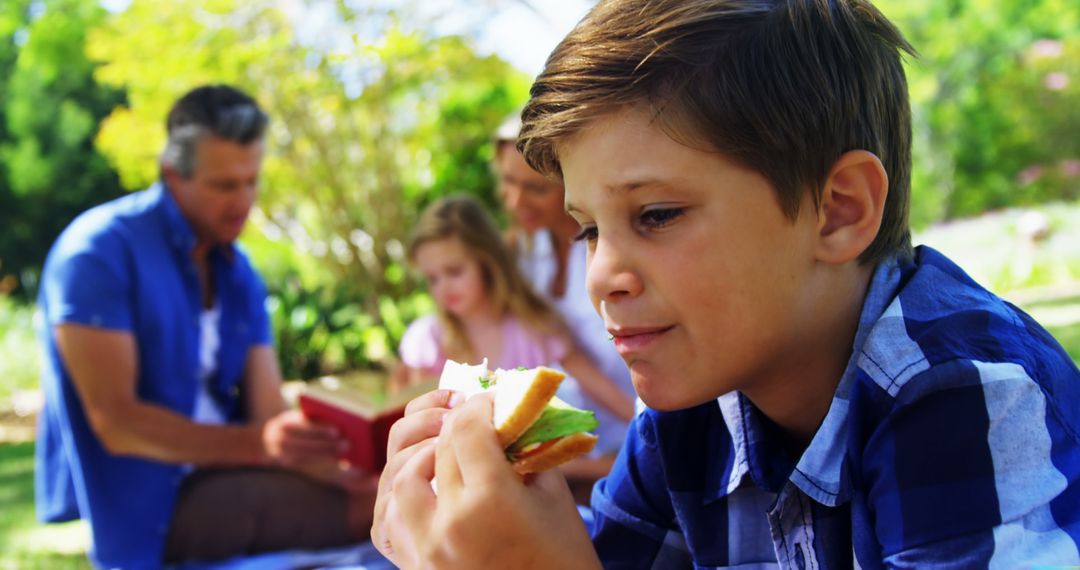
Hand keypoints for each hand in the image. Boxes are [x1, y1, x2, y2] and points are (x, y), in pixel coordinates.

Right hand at [260, 409, 345, 465]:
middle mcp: (282, 440)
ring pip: (308, 457)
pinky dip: (321, 462)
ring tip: (344, 453)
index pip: (305, 428)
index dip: (321, 430)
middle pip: (308, 444)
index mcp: (285, 424)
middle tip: (347, 444)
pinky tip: (335, 461)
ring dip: (327, 455)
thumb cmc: (291, 424)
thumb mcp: (297, 418)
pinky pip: (307, 464)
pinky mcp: (288, 465)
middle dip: (328, 445)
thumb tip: (338, 425)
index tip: (337, 431)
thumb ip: (312, 420)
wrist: (266, 439)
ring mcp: (284, 455)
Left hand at [382, 393, 601, 569]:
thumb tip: (509, 417)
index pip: (467, 428)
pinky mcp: (414, 567)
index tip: (491, 400)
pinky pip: (387, 521)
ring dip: (421, 455)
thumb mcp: (555, 499)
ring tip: (445, 450)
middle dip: (458, 424)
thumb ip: (529, 452)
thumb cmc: (565, 561)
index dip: (479, 405)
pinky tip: (423, 484)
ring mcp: (425, 548)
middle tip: (476, 417)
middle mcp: (450, 522)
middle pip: (438, 448)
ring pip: (400, 478)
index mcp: (491, 501)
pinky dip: (400, 496)